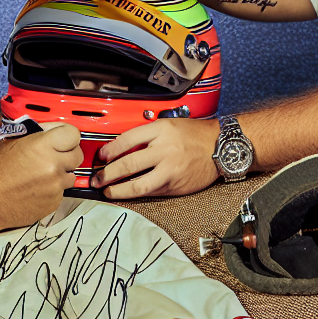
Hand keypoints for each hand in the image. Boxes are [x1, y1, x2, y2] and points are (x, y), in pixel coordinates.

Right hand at [0, 122, 81, 228]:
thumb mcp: (10, 139)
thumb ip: (35, 131)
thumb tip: (52, 128)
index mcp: (42, 146)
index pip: (73, 134)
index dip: (67, 134)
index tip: (61, 137)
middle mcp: (53, 166)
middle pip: (77, 154)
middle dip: (67, 152)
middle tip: (54, 154)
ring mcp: (55, 186)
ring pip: (71, 174)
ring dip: (62, 171)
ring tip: (43, 172)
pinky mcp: (55, 202)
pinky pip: (62, 190)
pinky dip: (54, 187)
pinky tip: (38, 185)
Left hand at [91, 118, 218, 198]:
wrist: (220, 147)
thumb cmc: (193, 134)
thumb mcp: (167, 124)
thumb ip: (146, 134)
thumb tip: (120, 147)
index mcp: (161, 131)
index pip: (127, 140)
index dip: (109, 150)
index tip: (100, 157)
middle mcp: (165, 150)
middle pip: (129, 164)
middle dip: (108, 174)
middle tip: (97, 178)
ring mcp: (170, 170)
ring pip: (139, 185)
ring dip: (119, 190)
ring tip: (108, 192)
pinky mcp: (176, 186)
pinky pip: (152, 192)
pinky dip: (137, 194)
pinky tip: (127, 194)